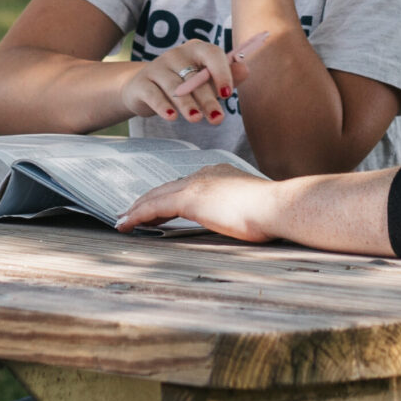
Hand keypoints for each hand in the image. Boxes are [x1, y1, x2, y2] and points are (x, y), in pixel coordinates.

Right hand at [115, 41, 235, 125]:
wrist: (145, 89)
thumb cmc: (184, 85)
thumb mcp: (206, 81)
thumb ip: (227, 77)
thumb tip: (246, 69)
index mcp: (197, 50)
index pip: (212, 54)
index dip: (222, 73)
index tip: (228, 94)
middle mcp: (176, 55)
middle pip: (194, 76)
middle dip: (207, 99)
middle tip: (217, 118)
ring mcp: (157, 67)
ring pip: (174, 86)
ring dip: (186, 104)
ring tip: (195, 118)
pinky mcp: (142, 83)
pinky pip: (153, 94)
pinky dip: (162, 106)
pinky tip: (171, 117)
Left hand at [119, 167, 285, 240]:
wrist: (278, 206)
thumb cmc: (274, 212)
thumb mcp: (254, 208)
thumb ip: (241, 209)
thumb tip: (244, 221)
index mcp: (220, 175)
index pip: (186, 186)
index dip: (168, 196)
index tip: (158, 208)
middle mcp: (205, 175)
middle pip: (166, 188)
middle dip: (146, 201)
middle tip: (130, 213)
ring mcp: (196, 186)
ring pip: (155, 197)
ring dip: (136, 210)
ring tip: (123, 221)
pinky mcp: (190, 200)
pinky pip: (153, 208)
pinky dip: (136, 216)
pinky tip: (126, 225)